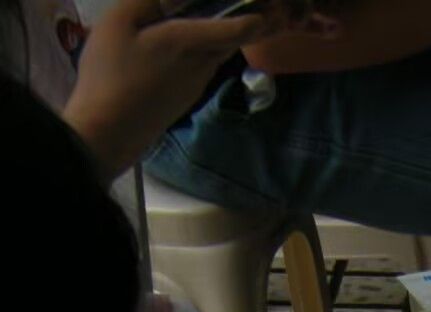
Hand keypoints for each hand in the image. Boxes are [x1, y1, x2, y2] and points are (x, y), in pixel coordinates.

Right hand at [64, 0, 316, 177]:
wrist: (108, 130)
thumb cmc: (110, 72)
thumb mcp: (121, 21)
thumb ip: (149, 0)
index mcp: (190, 42)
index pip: (238, 29)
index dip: (259, 18)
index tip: (273, 11)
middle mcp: (201, 65)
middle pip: (231, 41)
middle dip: (248, 25)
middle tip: (261, 12)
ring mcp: (194, 85)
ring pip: (217, 55)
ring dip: (223, 37)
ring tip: (217, 17)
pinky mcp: (184, 98)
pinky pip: (202, 67)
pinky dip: (205, 50)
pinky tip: (188, 42)